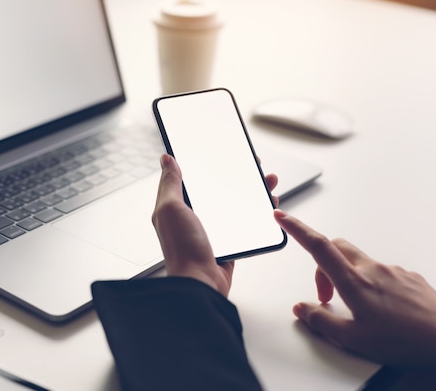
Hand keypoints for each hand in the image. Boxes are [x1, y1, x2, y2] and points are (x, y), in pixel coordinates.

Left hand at [152, 154, 277, 296]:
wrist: (201, 284)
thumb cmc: (182, 249)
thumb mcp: (170, 209)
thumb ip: (170, 183)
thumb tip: (166, 158)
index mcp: (177, 207)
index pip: (194, 177)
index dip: (210, 163)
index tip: (226, 151)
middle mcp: (194, 217)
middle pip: (219, 188)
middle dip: (238, 175)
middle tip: (254, 165)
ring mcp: (212, 230)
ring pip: (236, 203)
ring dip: (254, 191)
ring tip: (269, 182)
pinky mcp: (229, 243)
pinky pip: (246, 223)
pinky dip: (258, 213)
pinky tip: (268, 207)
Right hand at [274, 209, 435, 369]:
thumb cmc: (408, 342)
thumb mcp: (354, 339)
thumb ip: (322, 321)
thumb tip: (302, 309)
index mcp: (355, 282)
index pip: (317, 245)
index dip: (296, 229)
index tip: (282, 217)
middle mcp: (373, 269)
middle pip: (336, 247)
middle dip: (321, 264)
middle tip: (324, 294)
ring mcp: (393, 270)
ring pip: (358, 261)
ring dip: (347, 278)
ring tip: (357, 310)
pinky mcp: (409, 276)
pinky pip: (381, 272)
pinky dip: (371, 284)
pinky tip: (382, 309)